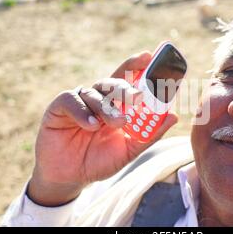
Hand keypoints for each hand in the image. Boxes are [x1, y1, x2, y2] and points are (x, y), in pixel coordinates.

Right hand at [27, 52, 177, 205]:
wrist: (70, 177)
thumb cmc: (99, 161)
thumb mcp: (128, 150)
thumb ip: (149, 135)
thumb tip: (174, 116)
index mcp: (116, 105)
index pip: (128, 79)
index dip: (137, 66)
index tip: (149, 56)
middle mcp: (98, 98)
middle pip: (113, 83)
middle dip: (126, 88)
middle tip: (137, 97)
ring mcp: (79, 101)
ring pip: (95, 92)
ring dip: (107, 107)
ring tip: (117, 123)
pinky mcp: (59, 107)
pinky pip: (72, 101)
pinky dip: (83, 112)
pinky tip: (91, 125)